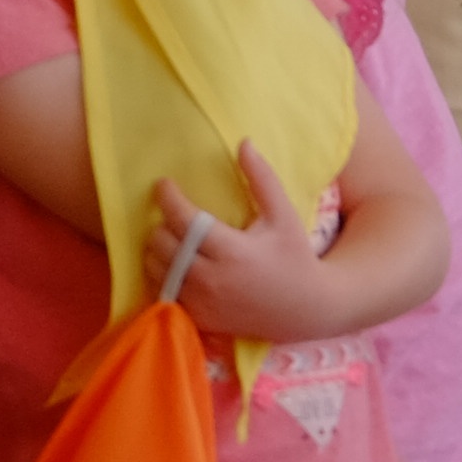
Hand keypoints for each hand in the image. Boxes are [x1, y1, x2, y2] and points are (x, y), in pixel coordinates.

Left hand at [147, 146, 339, 340]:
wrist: (304, 309)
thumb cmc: (294, 257)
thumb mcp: (283, 215)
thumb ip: (262, 179)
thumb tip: (244, 143)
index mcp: (233, 251)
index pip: (184, 219)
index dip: (168, 197)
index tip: (164, 183)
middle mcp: (212, 279)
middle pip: (162, 243)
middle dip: (163, 223)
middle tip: (176, 215)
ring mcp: (202, 302)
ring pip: (156, 267)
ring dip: (158, 249)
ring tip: (175, 238)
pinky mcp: (198, 318)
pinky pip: (163, 291)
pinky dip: (164, 274)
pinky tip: (178, 264)